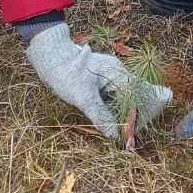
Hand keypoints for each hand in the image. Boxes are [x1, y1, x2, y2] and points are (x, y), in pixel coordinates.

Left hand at [26, 22, 172, 138]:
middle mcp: (118, 72)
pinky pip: (116, 95)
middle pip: (136, 95)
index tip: (138, 129)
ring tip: (126, 131)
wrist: (51, 57)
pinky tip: (113, 120)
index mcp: (117, 73)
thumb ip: (100, 115)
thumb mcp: (83, 98)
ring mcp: (111, 75)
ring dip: (126, 112)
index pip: (138, 94)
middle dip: (137, 113)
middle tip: (134, 133)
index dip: (141, 112)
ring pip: (126, 96)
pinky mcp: (103, 79)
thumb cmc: (66, 74)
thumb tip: (115, 135)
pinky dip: (116, 108)